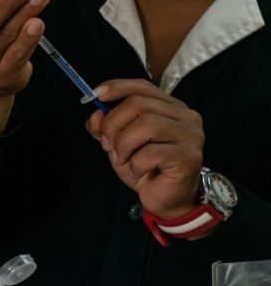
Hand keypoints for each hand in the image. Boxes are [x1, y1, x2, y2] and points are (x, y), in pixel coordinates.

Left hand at [86, 79, 203, 218]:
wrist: (165, 199)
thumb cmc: (145, 167)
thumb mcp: (118, 142)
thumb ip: (105, 125)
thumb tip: (95, 114)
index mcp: (170, 107)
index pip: (142, 86)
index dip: (117, 87)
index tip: (95, 95)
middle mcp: (185, 116)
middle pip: (139, 104)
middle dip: (113, 124)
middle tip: (107, 144)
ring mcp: (191, 136)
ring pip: (147, 124)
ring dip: (123, 144)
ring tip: (122, 158)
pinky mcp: (190, 157)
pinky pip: (152, 152)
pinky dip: (136, 163)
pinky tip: (137, 171)